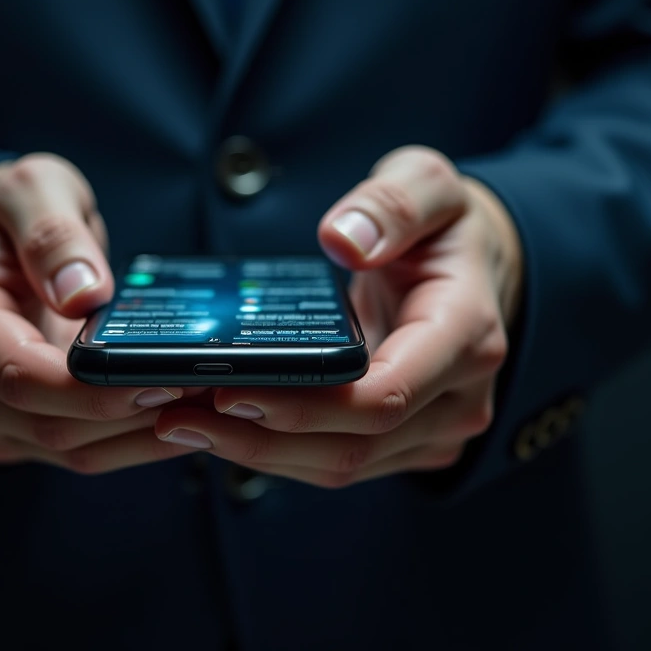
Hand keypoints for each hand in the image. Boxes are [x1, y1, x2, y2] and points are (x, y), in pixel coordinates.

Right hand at [0, 153, 196, 471]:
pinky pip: (83, 451)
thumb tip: (83, 293)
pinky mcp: (18, 435)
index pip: (20, 376)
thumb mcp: (30, 189)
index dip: (94, 388)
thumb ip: (52, 233)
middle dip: (134, 413)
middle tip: (209, 385)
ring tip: (211, 398)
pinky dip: (137, 438)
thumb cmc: (6, 216)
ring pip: (73, 451)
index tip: (161, 376)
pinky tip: (186, 410)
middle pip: (52, 425)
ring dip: (145, 433)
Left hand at [155, 146, 522, 487]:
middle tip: (176, 416)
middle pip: (353, 445)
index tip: (231, 391)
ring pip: (340, 465)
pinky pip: (338, 461)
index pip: (385, 396)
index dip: (306, 405)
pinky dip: (276, 450)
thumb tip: (343, 239)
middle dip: (261, 439)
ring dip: (258, 453)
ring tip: (180, 424)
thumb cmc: (445, 228)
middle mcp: (459, 398)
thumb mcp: (428, 185)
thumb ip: (393, 203)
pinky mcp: (406, 445)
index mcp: (467, 334)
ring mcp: (433, 430)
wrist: (474, 270)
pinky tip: (220, 427)